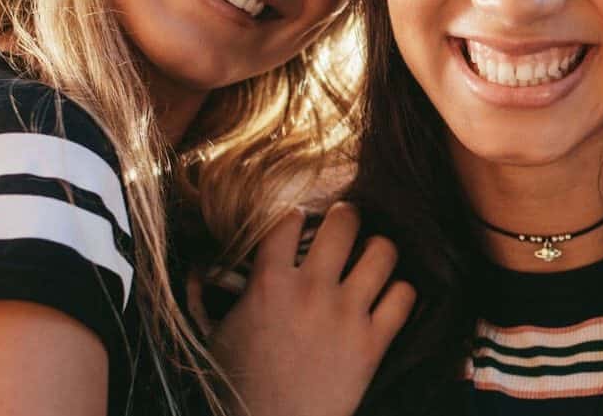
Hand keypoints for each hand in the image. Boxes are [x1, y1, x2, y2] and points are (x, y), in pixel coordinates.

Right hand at [200, 202, 415, 415]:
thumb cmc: (236, 385)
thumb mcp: (215, 334)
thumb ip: (206, 294)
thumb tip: (197, 265)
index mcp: (269, 284)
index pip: (288, 218)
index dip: (295, 216)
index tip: (298, 224)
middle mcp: (312, 292)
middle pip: (345, 222)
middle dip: (346, 217)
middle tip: (345, 225)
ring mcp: (346, 316)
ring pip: (383, 252)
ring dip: (378, 250)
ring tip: (371, 256)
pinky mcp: (372, 344)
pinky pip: (404, 297)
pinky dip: (400, 292)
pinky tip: (388, 296)